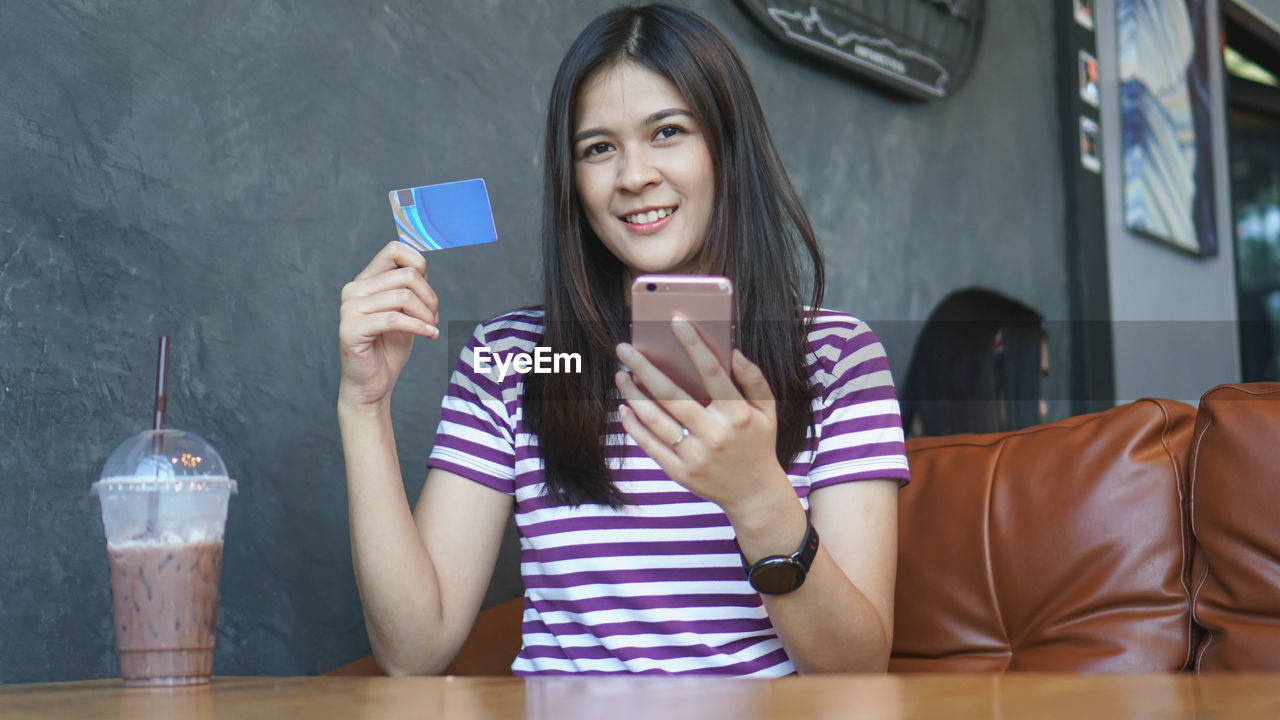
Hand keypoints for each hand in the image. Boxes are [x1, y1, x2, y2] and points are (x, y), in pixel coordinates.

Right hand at [338, 241, 439, 408]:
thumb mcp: (405, 310)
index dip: (419, 264)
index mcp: (365, 281)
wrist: (372, 384)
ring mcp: (349, 309)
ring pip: (403, 296)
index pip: (394, 249)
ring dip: (426, 314)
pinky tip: (429, 334)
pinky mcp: (351, 329)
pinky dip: (419, 326)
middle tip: (434, 318)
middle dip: (430, 297)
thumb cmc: (389, 348)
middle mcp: (353, 290)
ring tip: (431, 327)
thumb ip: (409, 286)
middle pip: (407, 275)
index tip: (428, 290)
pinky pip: (394, 319)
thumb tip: (421, 264)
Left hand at [614, 315, 788, 515]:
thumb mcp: (767, 411)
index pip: (713, 371)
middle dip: (644, 368)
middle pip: (672, 394)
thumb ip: (754, 380)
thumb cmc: (759, 445)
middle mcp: (715, 434)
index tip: (676, 321)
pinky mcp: (681, 472)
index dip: (694, 344)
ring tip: (621, 376)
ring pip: (656, 419)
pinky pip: (651, 446)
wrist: (755, 495)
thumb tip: (734, 353)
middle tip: (624, 349)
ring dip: (633, 395)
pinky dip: (634, 426)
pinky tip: (625, 409)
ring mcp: (695, 455)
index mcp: (737, 414)